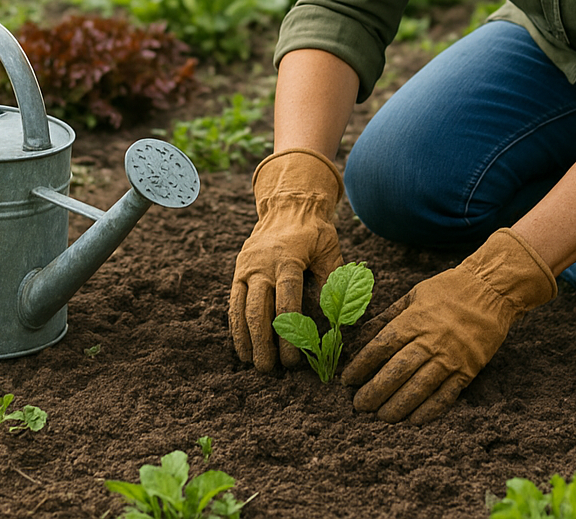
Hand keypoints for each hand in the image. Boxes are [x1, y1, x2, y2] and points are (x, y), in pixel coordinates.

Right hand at [229, 149, 343, 370]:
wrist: (288, 204)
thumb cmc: (315, 231)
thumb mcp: (330, 250)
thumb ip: (335, 281)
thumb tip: (342, 318)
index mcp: (288, 259)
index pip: (287, 301)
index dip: (290, 332)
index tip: (295, 357)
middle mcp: (262, 264)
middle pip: (259, 310)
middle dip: (264, 343)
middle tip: (271, 370)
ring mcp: (247, 267)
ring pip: (241, 309)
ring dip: (246, 340)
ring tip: (254, 364)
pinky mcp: (238, 270)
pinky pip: (233, 302)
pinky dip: (236, 326)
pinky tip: (242, 347)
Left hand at [341, 228, 555, 423]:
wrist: (491, 290)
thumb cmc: (449, 290)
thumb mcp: (414, 295)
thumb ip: (387, 316)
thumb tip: (360, 336)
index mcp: (415, 319)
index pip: (381, 346)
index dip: (361, 365)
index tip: (347, 380)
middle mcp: (431, 340)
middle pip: (396, 372)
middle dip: (374, 392)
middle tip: (359, 406)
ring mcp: (450, 357)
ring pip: (418, 389)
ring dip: (397, 406)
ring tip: (382, 417)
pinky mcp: (467, 370)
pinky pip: (446, 396)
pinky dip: (429, 411)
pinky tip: (414, 420)